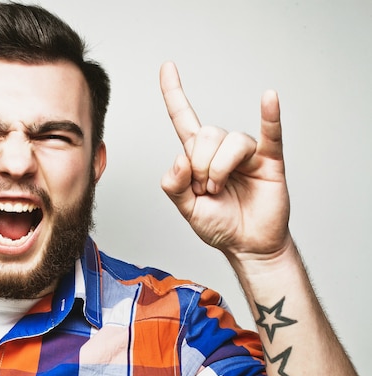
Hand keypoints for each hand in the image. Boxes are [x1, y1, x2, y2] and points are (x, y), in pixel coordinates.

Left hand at [159, 62, 290, 259]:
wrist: (247, 246)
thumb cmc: (219, 225)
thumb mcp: (186, 209)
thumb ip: (173, 185)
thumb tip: (181, 158)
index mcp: (197, 157)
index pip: (184, 118)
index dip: (174, 94)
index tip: (166, 67)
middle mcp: (221, 149)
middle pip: (206, 133)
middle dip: (200, 165)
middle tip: (205, 189)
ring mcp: (246, 153)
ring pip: (229, 141)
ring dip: (219, 169)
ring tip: (220, 190)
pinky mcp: (269, 159)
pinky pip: (271, 132)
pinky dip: (270, 115)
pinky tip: (269, 98)